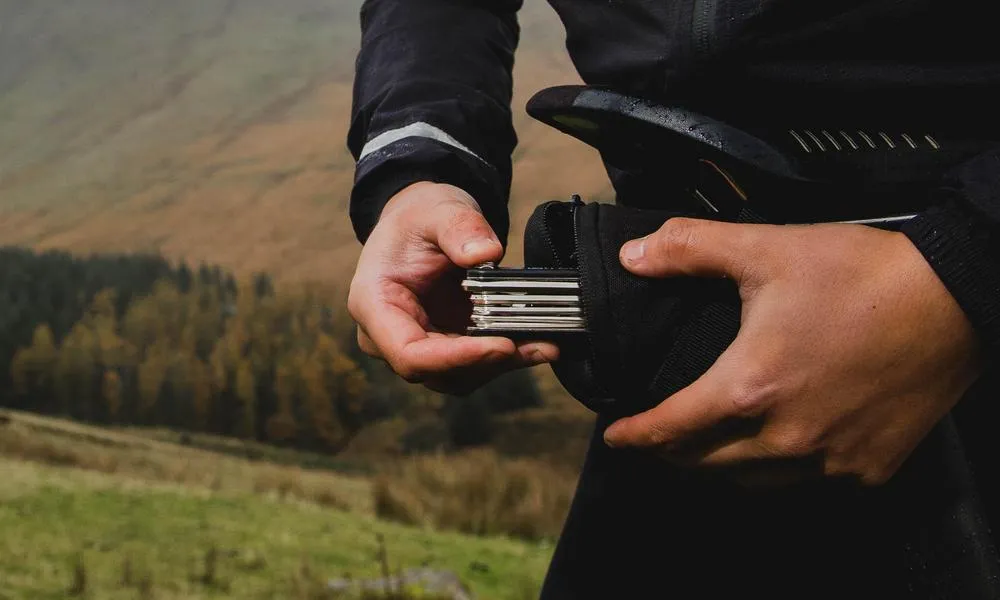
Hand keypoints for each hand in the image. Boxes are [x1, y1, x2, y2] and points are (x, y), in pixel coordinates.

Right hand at [347, 182, 558, 394]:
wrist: (422, 223)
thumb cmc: (419, 217)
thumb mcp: (438, 209)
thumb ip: (460, 228)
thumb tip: (487, 254)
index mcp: (374, 304)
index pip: (409, 353)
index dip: (455, 359)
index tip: (501, 345)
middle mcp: (388, 336)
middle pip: (436, 372)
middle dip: (487, 363)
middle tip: (534, 345)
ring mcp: (418, 345)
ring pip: (458, 377)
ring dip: (502, 366)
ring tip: (544, 345)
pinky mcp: (445, 347)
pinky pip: (474, 365)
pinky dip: (507, 358)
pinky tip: (538, 344)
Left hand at [603, 218, 981, 485]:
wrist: (954, 297)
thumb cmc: (862, 274)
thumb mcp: (766, 249)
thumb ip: (690, 250)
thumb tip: (635, 255)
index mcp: (750, 387)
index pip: (670, 429)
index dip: (635, 436)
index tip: (616, 437)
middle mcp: (786, 437)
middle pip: (704, 464)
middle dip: (670, 454)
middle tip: (657, 438)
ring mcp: (830, 460)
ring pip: (751, 483)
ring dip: (720, 468)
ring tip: (708, 446)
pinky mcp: (868, 467)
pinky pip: (806, 485)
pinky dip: (779, 471)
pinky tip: (777, 448)